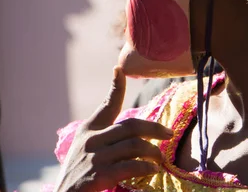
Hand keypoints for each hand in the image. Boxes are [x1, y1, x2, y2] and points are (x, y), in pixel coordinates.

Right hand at [54, 67, 173, 191]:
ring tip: (160, 159)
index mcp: (88, 131)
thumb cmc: (78, 178)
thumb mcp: (86, 151)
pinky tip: (152, 170)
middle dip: (155, 128)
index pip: (106, 105)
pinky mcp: (98, 175)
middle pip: (131, 126)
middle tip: (169, 134)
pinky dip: (146, 167)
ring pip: (135, 145)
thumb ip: (105, 139)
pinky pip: (131, 166)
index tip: (119, 69)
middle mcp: (90, 140)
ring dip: (153, 152)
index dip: (116, 87)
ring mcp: (94, 157)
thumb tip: (134, 134)